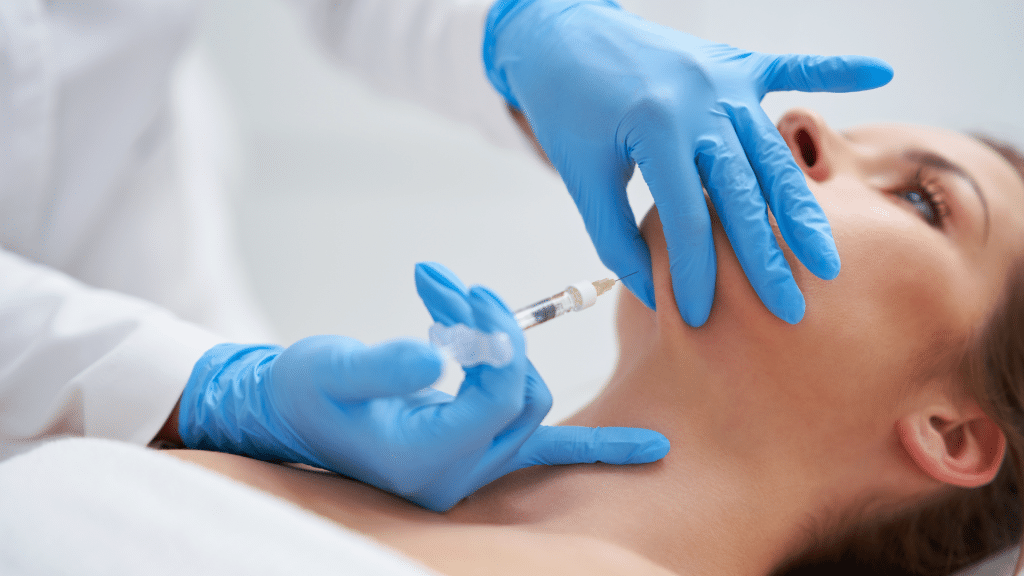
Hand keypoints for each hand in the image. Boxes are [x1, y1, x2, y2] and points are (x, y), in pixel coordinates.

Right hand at [178, 262, 668, 511]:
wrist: (288, 414)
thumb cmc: (306, 389)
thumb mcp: (331, 368)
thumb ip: (382, 365)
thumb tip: (438, 355)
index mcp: (425, 460)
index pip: (501, 394)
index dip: (495, 337)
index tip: (467, 293)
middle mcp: (456, 475)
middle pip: (524, 397)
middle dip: (497, 336)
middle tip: (453, 290)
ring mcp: (469, 470)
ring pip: (530, 407)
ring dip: (507, 351)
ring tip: (459, 305)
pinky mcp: (473, 451)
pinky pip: (546, 451)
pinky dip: (595, 448)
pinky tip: (648, 449)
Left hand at [484, 0, 893, 325]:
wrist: (561, 31)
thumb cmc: (566, 105)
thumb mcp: (581, 176)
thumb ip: (616, 237)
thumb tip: (654, 295)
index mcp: (656, 128)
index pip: (686, 218)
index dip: (693, 273)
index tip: (702, 319)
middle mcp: (699, 99)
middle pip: (745, 191)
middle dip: (768, 256)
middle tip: (791, 309)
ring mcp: (722, 76)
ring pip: (772, 151)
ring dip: (802, 205)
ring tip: (827, 258)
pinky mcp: (732, 59)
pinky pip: (788, 65)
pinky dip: (832, 71)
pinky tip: (879, 72)